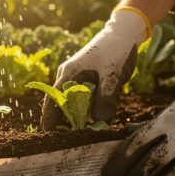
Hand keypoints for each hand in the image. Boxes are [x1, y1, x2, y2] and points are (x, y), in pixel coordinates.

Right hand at [42, 8, 149, 128]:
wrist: (124, 33)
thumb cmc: (116, 51)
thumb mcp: (112, 77)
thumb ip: (105, 101)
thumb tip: (100, 125)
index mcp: (68, 75)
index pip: (53, 102)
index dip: (50, 121)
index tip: (49, 137)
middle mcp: (68, 77)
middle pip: (60, 104)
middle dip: (63, 123)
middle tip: (68, 142)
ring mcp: (77, 77)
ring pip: (72, 103)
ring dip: (76, 117)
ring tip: (79, 135)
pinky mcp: (87, 79)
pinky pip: (82, 99)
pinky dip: (85, 110)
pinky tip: (92, 121)